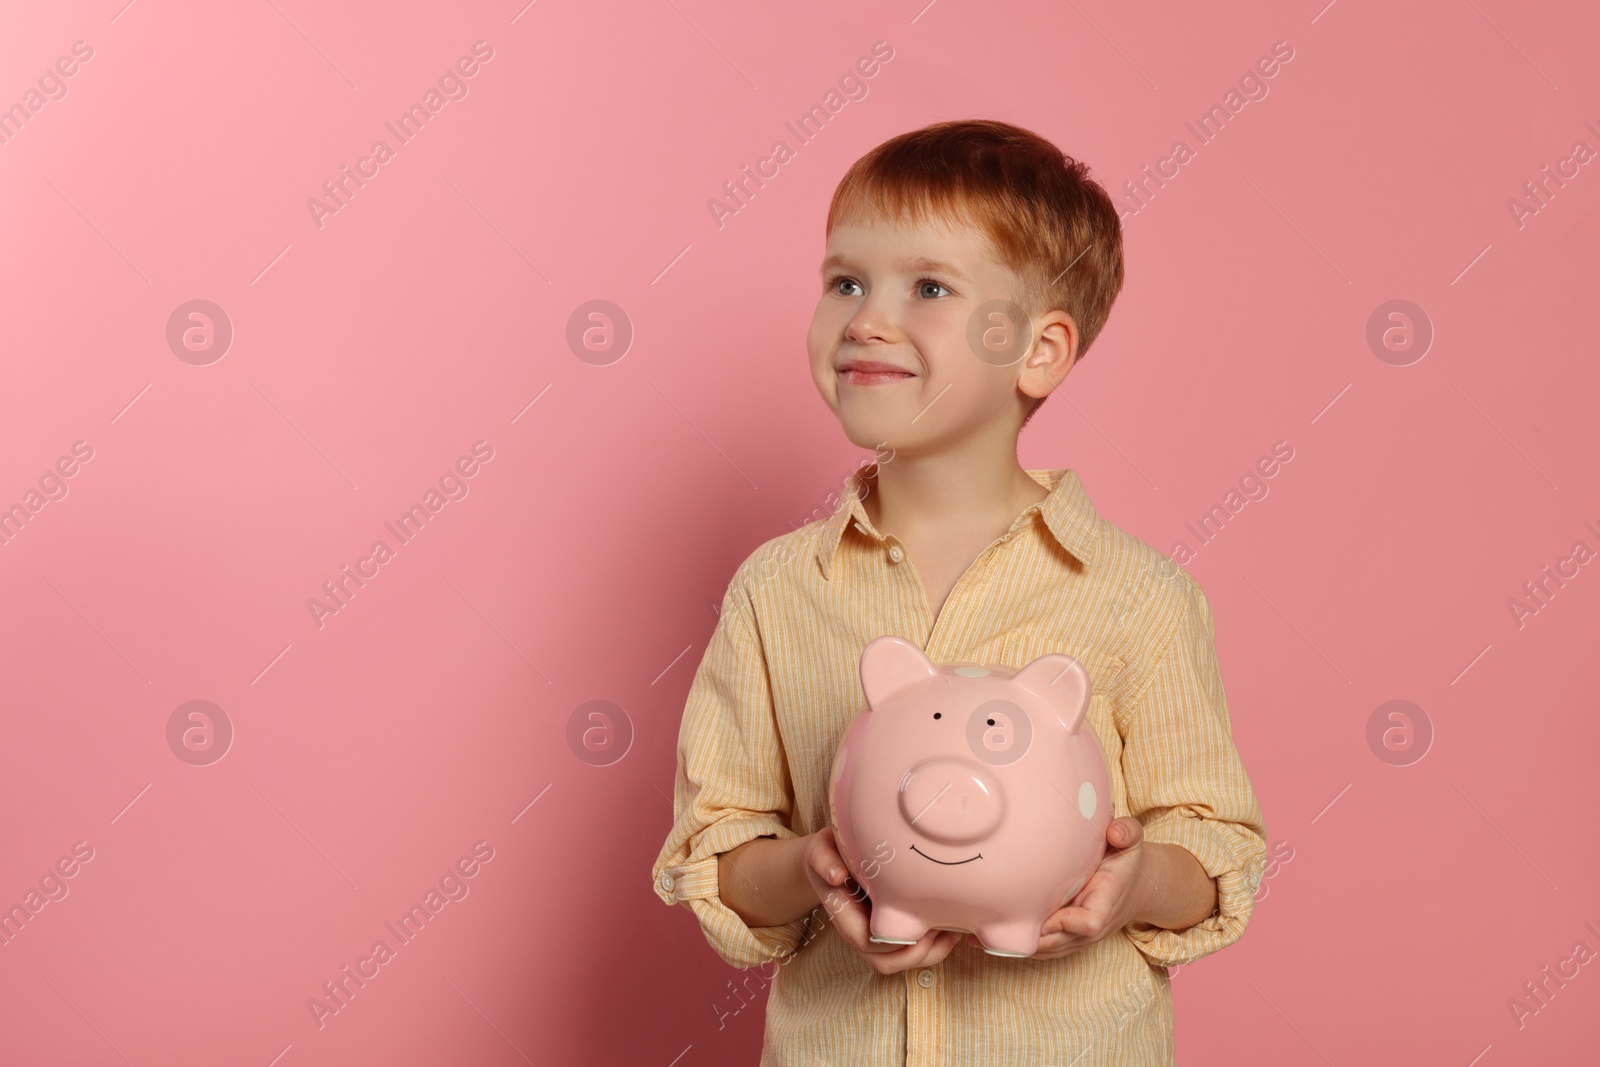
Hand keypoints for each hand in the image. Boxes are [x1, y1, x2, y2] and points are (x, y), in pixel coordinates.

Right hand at [803, 827, 961, 974]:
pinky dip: (932, 946)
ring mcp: (875, 932)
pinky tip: (949, 927)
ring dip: (929, 954)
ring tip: (953, 933)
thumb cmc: (827, 853)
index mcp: (844, 915)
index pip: (867, 943)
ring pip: (901, 961)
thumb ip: (823, 860)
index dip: (894, 943)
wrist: (828, 858)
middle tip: (944, 932)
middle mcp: (859, 931)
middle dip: (917, 955)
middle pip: (886, 961)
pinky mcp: (891, 927)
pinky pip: (910, 949)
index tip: (919, 925)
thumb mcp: (820, 850)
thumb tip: (837, 876)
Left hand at [966, 816, 1148, 959]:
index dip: (1066, 923)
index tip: (1045, 913)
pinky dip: (1018, 945)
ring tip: (976, 936)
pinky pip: (1043, 948)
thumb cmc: (1127, 860)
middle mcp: (1092, 925)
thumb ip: (1127, 832)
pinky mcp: (1068, 938)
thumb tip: (1114, 831)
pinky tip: (984, 939)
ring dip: (1016, 945)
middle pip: (1059, 943)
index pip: (1089, 923)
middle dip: (1028, 937)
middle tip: (991, 925)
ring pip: (1047, 950)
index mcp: (1106, 900)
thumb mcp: (1132, 841)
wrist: (1136, 886)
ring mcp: (1079, 936)